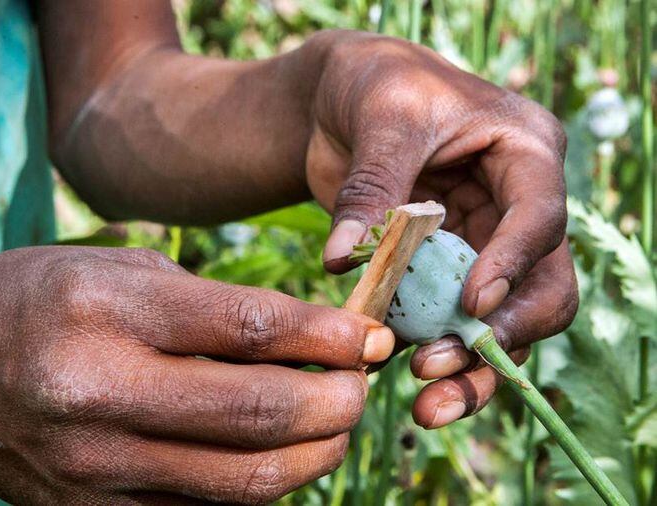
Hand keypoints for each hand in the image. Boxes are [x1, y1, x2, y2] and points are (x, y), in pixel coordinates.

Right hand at [0, 246, 394, 502]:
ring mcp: (94, 467)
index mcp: (105, 310)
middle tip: (361, 383)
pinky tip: (274, 452)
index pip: (249, 329)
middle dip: (336, 402)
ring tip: (333, 423)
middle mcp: (97, 392)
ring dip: (313, 453)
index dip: (327, 335)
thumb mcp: (117, 271)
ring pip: (244, 480)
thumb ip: (212, 307)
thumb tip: (312, 340)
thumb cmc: (34, 301)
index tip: (368, 335)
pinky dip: (257, 481)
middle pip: (258, 414)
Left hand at [305, 31, 577, 427]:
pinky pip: (448, 323)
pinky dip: (428, 352)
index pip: (541, 216)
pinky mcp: (442, 273)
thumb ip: (370, 189)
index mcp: (524, 153)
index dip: (514, 264)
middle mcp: (515, 208)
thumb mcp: (380, 118)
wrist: (339, 103)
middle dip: (499, 337)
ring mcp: (482, 246)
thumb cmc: (373, 86)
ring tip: (428, 407)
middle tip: (439, 368)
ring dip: (470, 368)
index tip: (472, 302)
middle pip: (542, 288)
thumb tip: (344, 261)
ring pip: (501, 323)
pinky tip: (393, 375)